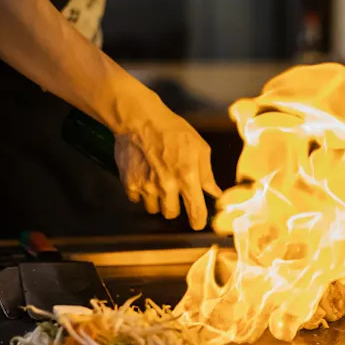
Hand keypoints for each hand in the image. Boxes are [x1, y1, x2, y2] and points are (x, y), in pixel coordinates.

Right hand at [114, 99, 220, 230]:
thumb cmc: (174, 131)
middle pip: (171, 214)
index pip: (195, 211)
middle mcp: (166, 187)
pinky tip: (145, 179)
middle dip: (175, 207)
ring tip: (158, 184)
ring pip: (153, 208)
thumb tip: (215, 193)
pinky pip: (137, 199)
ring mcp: (146, 187)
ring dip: (157, 201)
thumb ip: (207, 174)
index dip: (198, 221)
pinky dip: (141, 193)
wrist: (140, 120)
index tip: (197, 223)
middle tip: (174, 193)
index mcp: (187, 178)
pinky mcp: (129, 183)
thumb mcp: (199, 148)